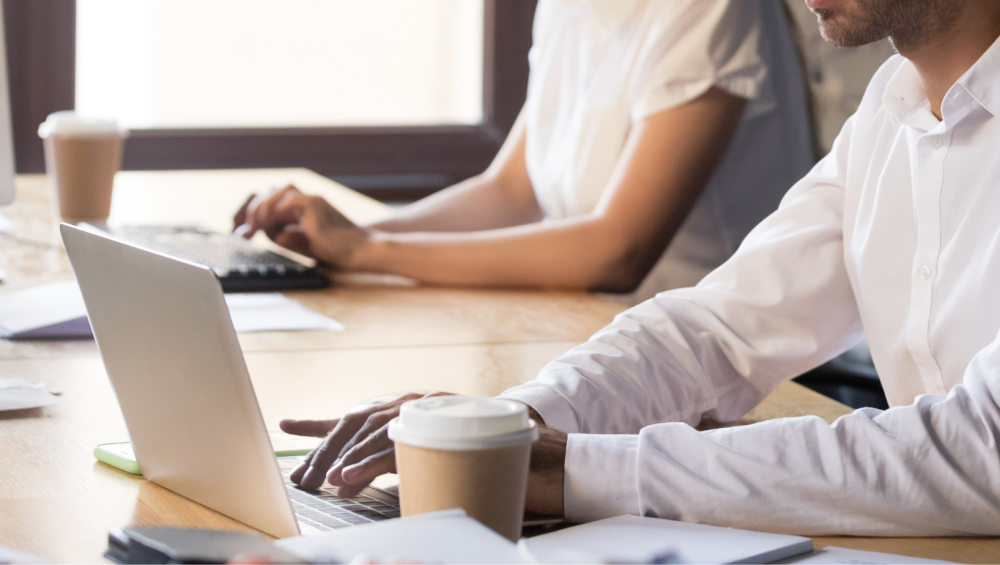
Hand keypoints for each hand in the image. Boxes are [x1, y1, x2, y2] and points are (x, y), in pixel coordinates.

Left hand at [233, 184, 370, 267]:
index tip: (242, 231)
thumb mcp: (305, 246)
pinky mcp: (319, 207)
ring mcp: (312, 202)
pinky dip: (278, 206)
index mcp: (300, 210)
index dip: (251, 212)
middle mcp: (305, 201)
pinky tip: (269, 220)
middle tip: (246, 230)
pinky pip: (295, 198)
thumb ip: (288, 239)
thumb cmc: (337, 251)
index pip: (269, 200)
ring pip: (281, 189)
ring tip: (256, 224)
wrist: (360, 252)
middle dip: (252, 209)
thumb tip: (270, 234)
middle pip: (270, 191)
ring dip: (263, 205)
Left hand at [281, 394, 566, 515]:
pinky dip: (369, 463)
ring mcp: (433, 414)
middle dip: (323, 450)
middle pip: (358, 422)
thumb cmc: (496, 460)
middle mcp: (420, 403)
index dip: (322, 421)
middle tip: (301, 477)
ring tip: (319, 480)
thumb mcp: (440, 458)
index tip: (288, 427)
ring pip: (373, 431)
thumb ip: (404, 459)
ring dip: (341, 457)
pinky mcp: (446, 434)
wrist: (549, 462)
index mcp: (416, 409)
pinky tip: (349, 478)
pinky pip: (398, 448)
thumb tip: (362, 476)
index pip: (360, 414)